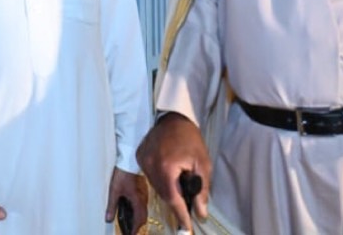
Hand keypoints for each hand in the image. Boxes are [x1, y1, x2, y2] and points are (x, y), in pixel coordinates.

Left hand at [105, 168, 146, 233]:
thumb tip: (108, 218)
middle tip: (131, 230)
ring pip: (144, 211)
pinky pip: (143, 205)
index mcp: (137, 200)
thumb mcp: (114, 190)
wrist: (128, 160)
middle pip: (143, 217)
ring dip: (139, 219)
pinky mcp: (142, 190)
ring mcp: (144, 194)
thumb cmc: (122, 173)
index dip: (135, 229)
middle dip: (138, 226)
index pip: (139, 220)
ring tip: (131, 223)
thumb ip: (111, 205)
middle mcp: (143, 198)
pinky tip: (132, 210)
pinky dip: (139, 211)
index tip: (130, 234)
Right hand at [136, 113, 211, 232]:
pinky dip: (160, 181)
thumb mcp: (202, 163)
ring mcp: (143, 161)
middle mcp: (150, 165)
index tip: (186, 228)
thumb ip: (201, 189)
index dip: (180, 215)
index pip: (172, 199)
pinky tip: (169, 174)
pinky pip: (149, 176)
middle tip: (187, 206)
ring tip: (179, 185)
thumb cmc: (191, 139)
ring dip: (168, 191)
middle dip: (176, 202)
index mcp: (166, 167)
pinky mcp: (139, 156)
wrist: (174, 117)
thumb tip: (200, 212)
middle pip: (163, 194)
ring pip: (156, 186)